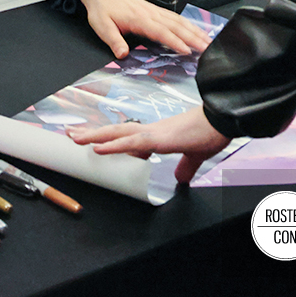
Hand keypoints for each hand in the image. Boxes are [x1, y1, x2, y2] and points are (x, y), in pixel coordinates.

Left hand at [69, 106, 231, 183]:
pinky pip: (131, 142)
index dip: (108, 138)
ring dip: (95, 136)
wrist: (224, 118)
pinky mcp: (160, 138)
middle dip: (92, 134)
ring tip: (76, 138)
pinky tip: (98, 147)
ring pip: (117, 134)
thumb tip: (180, 178)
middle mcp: (151, 131)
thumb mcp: (195, 155)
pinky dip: (113, 145)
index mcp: (157, 135)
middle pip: (115, 132)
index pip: (127, 136)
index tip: (92, 140)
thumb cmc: (211, 131)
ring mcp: (154, 133)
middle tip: (71, 135)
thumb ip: (185, 166)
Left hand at [78, 0, 213, 57]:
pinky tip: (195, 30)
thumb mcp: (102, 26)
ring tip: (208, 41)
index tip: (187, 51)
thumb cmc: (102, 8)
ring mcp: (154, 11)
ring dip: (195, 31)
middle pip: (177, 26)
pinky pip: (175, 17)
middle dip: (194, 38)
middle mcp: (150, 13)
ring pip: (179, 21)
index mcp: (139, 18)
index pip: (161, 32)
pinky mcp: (155, 10)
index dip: (175, 42)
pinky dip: (188, 24)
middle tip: (208, 49)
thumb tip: (122, 54)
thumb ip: (113, 41)